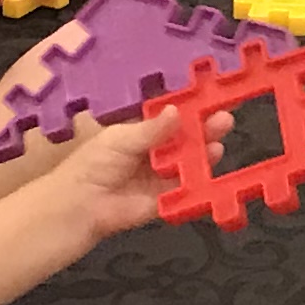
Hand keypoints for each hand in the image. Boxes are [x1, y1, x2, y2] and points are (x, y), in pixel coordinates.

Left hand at [31, 105, 230, 250]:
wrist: (80, 206)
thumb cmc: (94, 164)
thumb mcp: (122, 139)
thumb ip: (153, 129)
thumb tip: (177, 111)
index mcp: (140, 131)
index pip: (170, 117)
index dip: (191, 109)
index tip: (211, 99)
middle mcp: (153, 152)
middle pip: (185, 139)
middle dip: (204, 130)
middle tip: (223, 121)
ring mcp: (160, 176)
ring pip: (189, 163)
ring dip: (204, 154)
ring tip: (218, 146)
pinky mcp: (165, 200)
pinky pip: (186, 191)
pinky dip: (198, 184)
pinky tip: (210, 174)